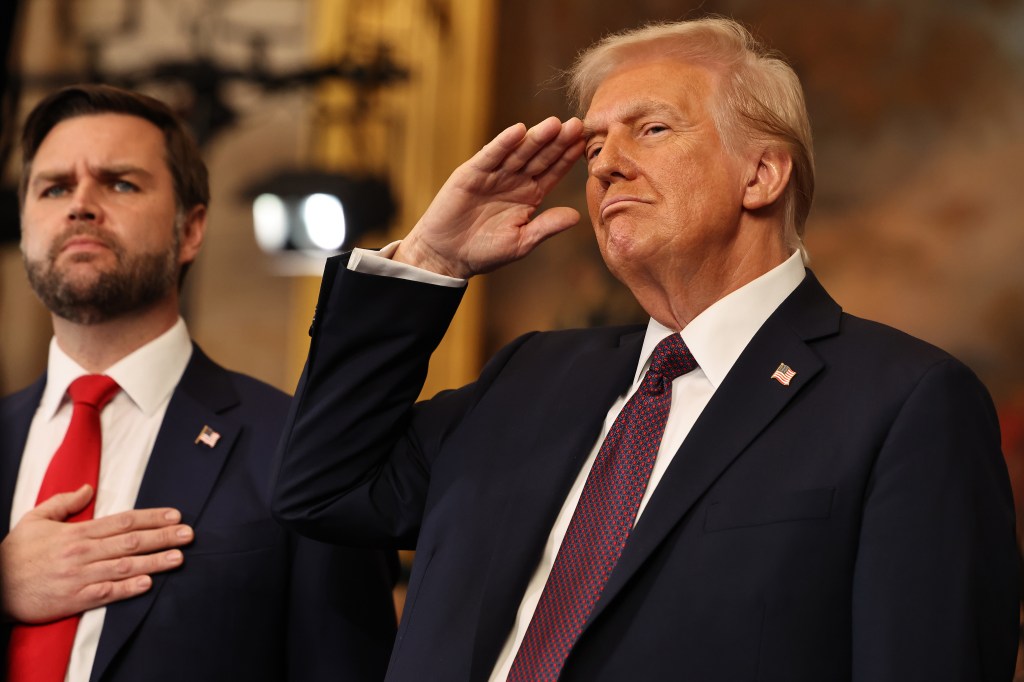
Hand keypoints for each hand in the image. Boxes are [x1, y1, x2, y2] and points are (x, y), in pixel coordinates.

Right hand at [0, 485, 193, 623]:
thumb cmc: (14, 554)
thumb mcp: (36, 519)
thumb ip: (64, 503)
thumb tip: (89, 488)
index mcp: (77, 533)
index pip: (122, 522)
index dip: (151, 518)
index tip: (174, 515)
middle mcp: (82, 553)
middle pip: (130, 542)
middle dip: (163, 537)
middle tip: (188, 534)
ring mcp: (79, 577)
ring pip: (124, 567)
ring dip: (154, 562)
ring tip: (179, 557)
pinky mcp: (73, 599)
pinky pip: (105, 593)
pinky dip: (127, 589)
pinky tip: (148, 584)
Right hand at [394, 116, 584, 278]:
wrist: (447, 255)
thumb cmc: (485, 251)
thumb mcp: (521, 242)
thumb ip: (546, 227)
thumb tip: (577, 216)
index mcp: (530, 195)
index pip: (553, 172)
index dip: (568, 158)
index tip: (585, 144)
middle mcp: (514, 180)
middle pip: (540, 157)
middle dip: (557, 142)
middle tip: (577, 125)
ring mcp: (493, 174)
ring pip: (518, 152)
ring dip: (535, 138)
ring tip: (554, 124)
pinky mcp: (471, 173)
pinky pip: (490, 155)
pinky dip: (503, 143)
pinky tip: (518, 131)